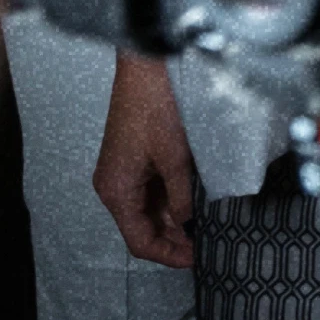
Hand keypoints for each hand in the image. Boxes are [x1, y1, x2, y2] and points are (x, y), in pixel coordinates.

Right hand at [93, 49, 194, 267]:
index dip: (168, 254)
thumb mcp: (175, 156)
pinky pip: (149, 187)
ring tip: (204, 223)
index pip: (139, 241)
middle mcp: (112, 185)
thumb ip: (181, 195)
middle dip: (173, 237)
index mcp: (116, 191)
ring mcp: (121, 169)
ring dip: (173, 217)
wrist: (147, 61)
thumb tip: (189, 222)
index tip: (196, 259)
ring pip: (147, 207)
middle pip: (142, 226)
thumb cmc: (157, 105)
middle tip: (206, 242)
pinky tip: (192, 197)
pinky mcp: (131, 155)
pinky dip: (169, 196)